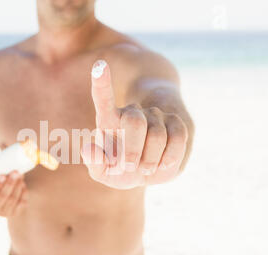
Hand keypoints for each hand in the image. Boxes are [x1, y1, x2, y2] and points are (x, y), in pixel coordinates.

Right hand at [0, 171, 27, 216]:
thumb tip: (4, 145)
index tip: (2, 174)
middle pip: (3, 196)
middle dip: (10, 184)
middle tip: (15, 171)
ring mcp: (4, 213)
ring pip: (13, 199)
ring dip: (18, 186)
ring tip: (20, 174)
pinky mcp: (15, 213)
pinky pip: (21, 204)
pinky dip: (23, 193)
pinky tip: (24, 186)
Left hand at [81, 60, 188, 188]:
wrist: (150, 171)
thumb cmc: (120, 170)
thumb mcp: (104, 173)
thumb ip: (94, 164)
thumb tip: (89, 148)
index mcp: (109, 121)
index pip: (104, 99)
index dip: (102, 84)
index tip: (99, 66)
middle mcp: (131, 112)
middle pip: (134, 121)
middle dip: (132, 151)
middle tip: (128, 168)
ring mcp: (155, 115)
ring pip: (157, 133)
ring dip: (150, 159)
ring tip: (145, 169)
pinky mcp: (176, 122)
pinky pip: (178, 136)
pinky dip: (170, 156)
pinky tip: (163, 165)